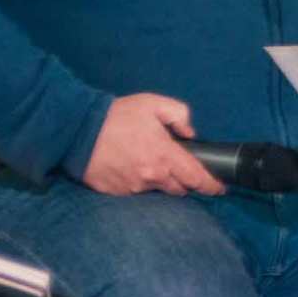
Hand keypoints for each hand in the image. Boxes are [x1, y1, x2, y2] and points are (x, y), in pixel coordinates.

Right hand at [81, 94, 225, 197]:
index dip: (210, 185)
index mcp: (165, 155)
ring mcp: (132, 187)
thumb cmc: (118, 115)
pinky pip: (134, 192)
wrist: (77, 131)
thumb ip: (179, 115)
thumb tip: (189, 133)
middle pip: (179, 188)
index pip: (196, 177)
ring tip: (151, 164)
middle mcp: (151, 176)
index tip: (220, 189)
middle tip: (182, 170)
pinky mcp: (115, 192)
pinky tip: (131, 167)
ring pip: (156, 190)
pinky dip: (138, 182)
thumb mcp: (154, 104)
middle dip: (185, 182)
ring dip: (160, 181)